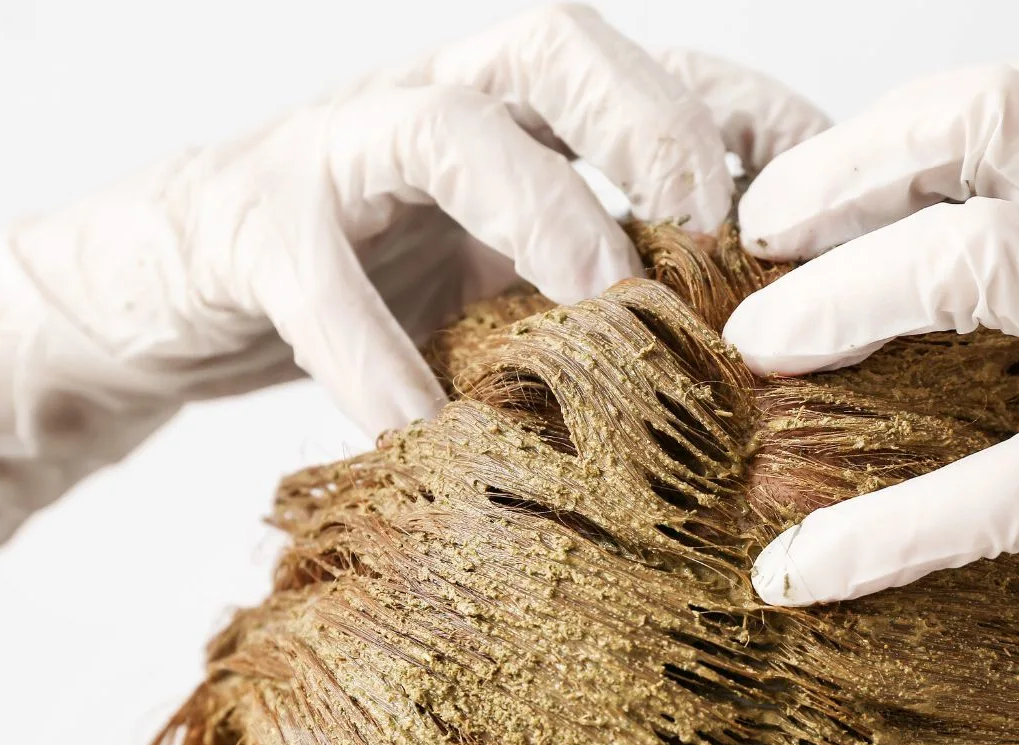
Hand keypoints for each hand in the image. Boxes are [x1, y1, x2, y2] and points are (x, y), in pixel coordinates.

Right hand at [0, 3, 829, 553]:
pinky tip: (420, 427)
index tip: (846, 210)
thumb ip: (596, 298)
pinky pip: (312, 273)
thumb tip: (743, 383)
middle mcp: (438, 101)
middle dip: (657, 123)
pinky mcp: (244, 223)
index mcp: (520, 115)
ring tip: (605, 305)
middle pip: (558, 43)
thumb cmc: (370, 285)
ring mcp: (337, 151)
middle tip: (723, 230)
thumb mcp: (502, 281)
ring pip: (441, 125)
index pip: (663, 75)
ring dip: (539, 210)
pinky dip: (371, 354)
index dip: (763, 124)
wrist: (172, 292)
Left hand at [723, 62, 1018, 744]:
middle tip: (760, 233)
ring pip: (982, 261)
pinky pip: (996, 488)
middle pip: (995, 122)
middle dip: (850, 165)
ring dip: (842, 297)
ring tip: (760, 347)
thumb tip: (932, 273)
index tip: (809, 189)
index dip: (895, 128)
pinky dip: (883, 530)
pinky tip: (802, 569)